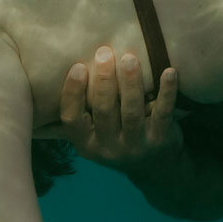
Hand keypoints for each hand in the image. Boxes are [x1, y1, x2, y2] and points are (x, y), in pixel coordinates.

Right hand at [51, 45, 181, 173]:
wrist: (156, 168)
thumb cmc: (118, 138)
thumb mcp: (94, 135)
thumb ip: (80, 112)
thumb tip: (53, 75)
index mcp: (86, 144)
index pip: (72, 119)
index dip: (73, 93)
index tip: (78, 66)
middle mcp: (108, 148)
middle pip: (103, 111)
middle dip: (104, 80)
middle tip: (105, 52)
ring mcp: (135, 146)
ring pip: (131, 111)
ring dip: (130, 83)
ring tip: (129, 58)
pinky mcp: (161, 140)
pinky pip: (163, 113)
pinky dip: (166, 92)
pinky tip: (169, 72)